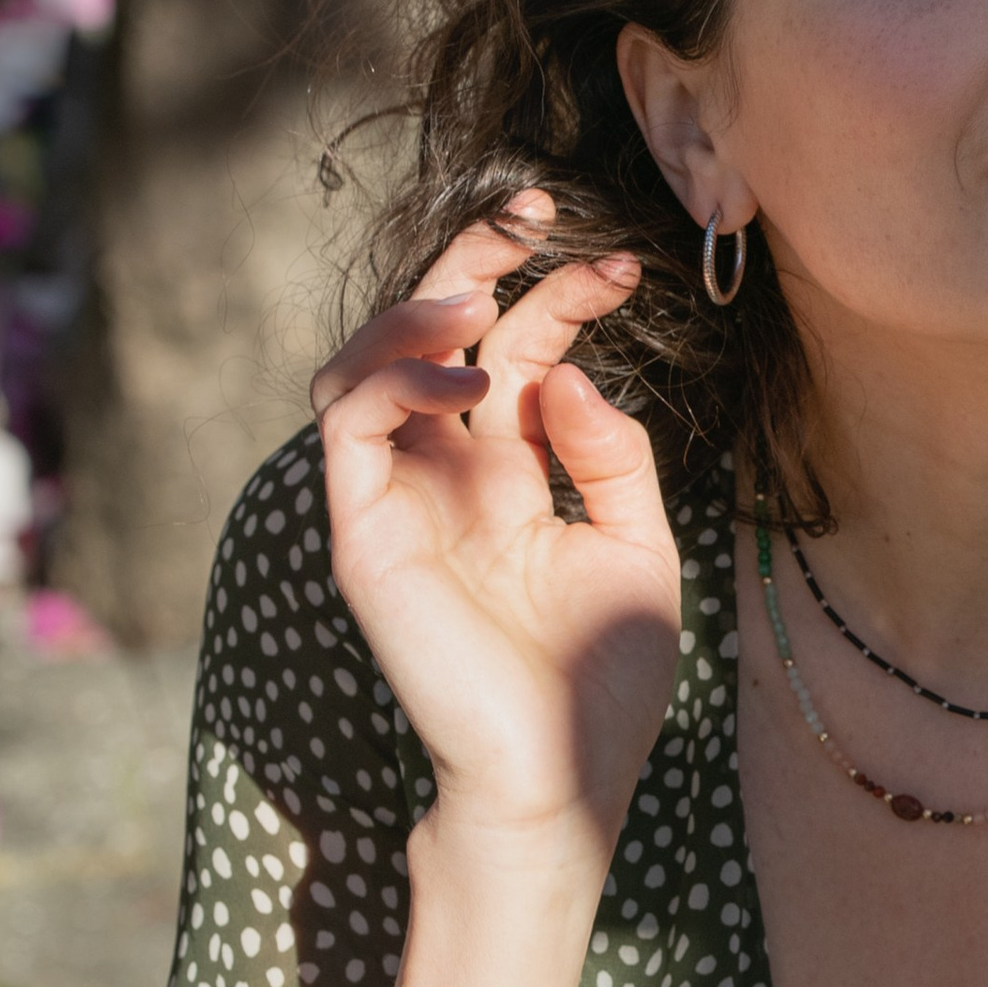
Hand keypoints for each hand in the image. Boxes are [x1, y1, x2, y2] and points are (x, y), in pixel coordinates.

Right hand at [311, 194, 682, 867]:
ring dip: (421, 308)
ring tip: (485, 294)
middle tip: (534, 209)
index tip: (625, 266)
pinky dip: (398, 378)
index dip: (562, 296)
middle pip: (436, 333)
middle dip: (478, 259)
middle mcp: (446, 473)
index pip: (519, 352)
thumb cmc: (599, 681)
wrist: (557, 777)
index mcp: (509, 472)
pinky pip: (350, 425)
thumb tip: (559, 373)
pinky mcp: (364, 533)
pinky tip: (466, 378)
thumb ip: (607, 454)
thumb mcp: (637, 546)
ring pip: (369, 361)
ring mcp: (399, 499)